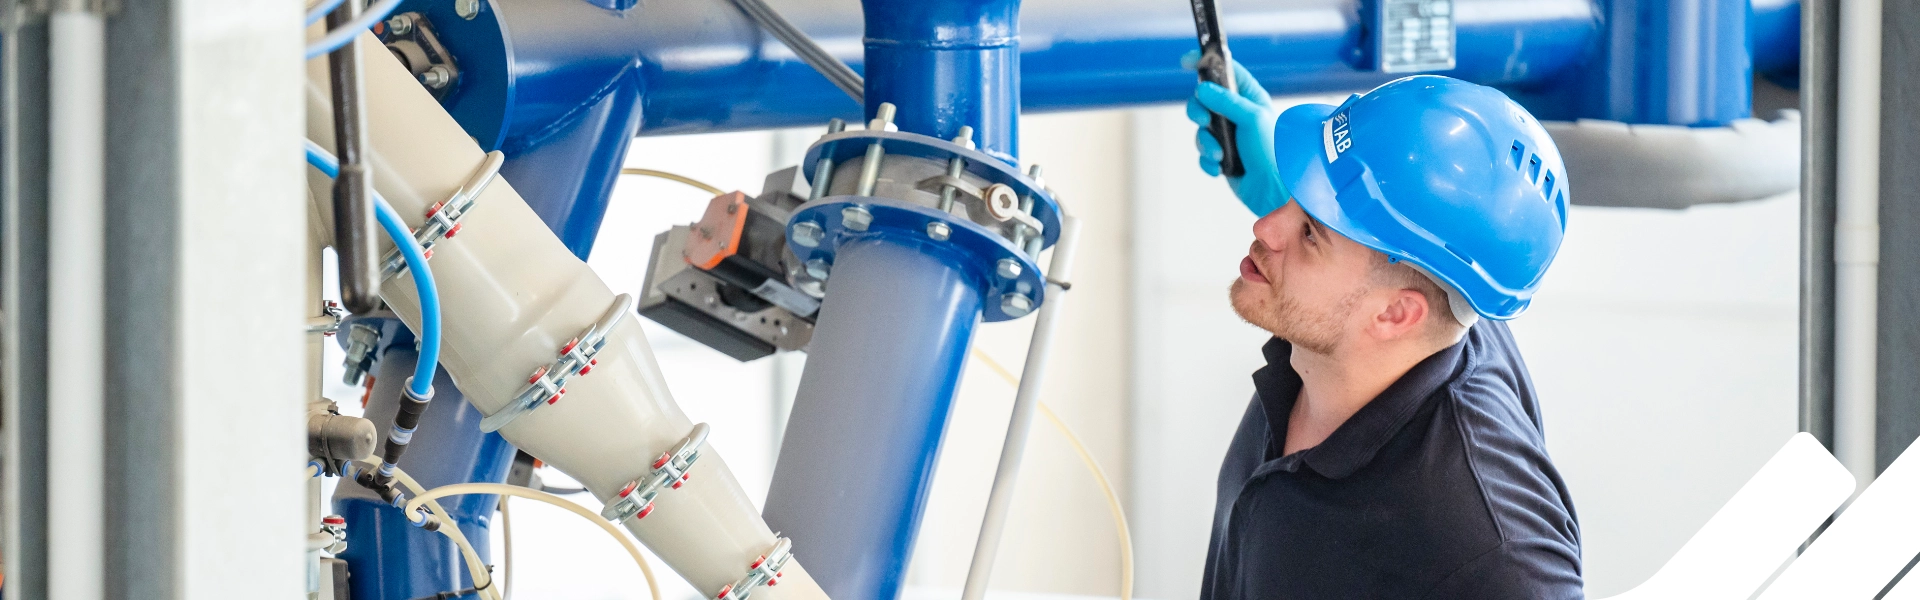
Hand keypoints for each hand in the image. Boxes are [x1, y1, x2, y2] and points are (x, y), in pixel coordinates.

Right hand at [1184, 51, 1286, 215]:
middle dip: (1198, 112)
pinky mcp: (1222, 155)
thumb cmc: (1272, 151)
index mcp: (1249, 97)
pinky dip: (1208, 161)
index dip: (1206, 63)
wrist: (1273, 189)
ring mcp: (1228, 135)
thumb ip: (1226, 101)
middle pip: (1203, 100)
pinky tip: (1221, 168)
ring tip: (1220, 155)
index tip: (1187, 61)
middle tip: (1204, 121)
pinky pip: (1202, 153)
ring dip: (1206, 144)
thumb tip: (1202, 89)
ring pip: (1200, 130)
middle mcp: (1237, 113)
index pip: (1226, 71)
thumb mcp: (1252, 118)